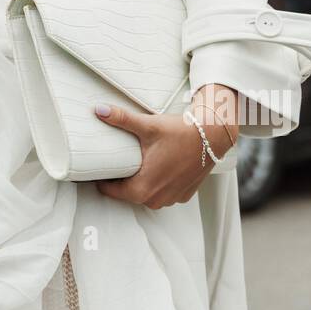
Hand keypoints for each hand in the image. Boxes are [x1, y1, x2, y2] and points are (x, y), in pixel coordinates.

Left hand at [93, 85, 238, 207]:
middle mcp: (157, 200)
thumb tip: (99, 109)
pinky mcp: (184, 194)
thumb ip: (121, 119)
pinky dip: (158, 183)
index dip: (101, 179)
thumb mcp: (147, 126)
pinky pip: (163, 193)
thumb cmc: (181, 133)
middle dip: (120, 179)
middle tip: (114, 162)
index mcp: (142, 189)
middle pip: (127, 193)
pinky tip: (156, 168)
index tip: (97, 167)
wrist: (214, 136)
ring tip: (135, 164)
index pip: (110, 191)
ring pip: (146, 194)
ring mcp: (172, 199)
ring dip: (140, 182)